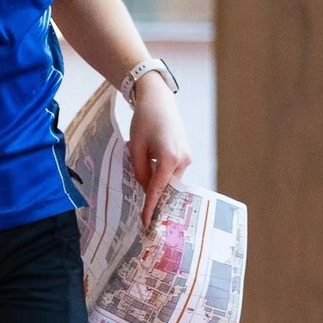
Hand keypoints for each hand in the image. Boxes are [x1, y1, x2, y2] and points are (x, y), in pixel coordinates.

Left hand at [128, 74, 193, 226]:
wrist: (158, 100)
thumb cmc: (144, 121)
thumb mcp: (135, 147)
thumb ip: (140, 171)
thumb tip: (146, 189)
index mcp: (169, 158)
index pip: (158, 190)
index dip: (151, 207)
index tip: (146, 222)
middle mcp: (183, 160)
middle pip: (166, 187)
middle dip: (153, 195)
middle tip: (140, 206)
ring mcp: (187, 158)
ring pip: (169, 180)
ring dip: (156, 180)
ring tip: (141, 163)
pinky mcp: (186, 154)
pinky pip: (172, 171)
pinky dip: (160, 172)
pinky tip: (148, 159)